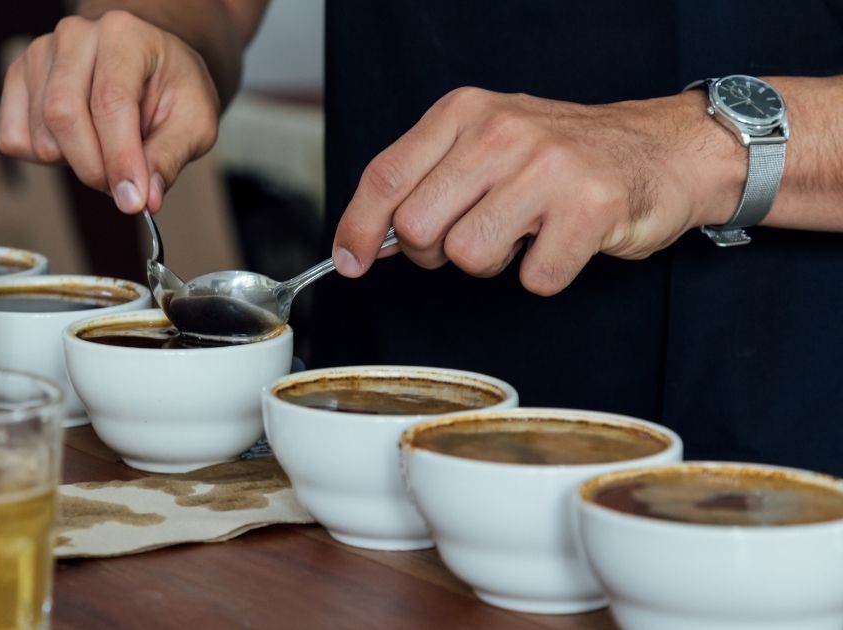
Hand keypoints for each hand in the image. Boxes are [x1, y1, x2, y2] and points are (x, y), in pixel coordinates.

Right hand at [0, 10, 220, 212]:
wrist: (147, 65)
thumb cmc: (170, 88)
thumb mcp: (194, 121)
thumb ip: (169, 158)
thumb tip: (146, 198)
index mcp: (124, 35)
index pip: (110, 101)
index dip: (120, 159)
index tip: (133, 200)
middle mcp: (75, 35)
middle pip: (63, 116)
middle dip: (94, 168)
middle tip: (122, 186)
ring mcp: (39, 54)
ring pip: (40, 136)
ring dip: (74, 163)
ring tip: (106, 148)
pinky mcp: (17, 80)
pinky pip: (15, 139)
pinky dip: (46, 157)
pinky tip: (76, 141)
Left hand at [332, 87, 742, 294]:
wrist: (663, 149)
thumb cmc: (562, 157)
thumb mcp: (484, 144)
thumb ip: (426, 180)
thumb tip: (367, 240)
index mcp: (465, 112)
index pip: (386, 176)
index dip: (358, 228)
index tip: (351, 261)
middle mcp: (501, 132)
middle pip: (418, 226)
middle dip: (436, 250)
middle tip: (475, 233)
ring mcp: (547, 167)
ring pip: (468, 255)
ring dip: (494, 262)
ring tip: (525, 231)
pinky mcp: (590, 207)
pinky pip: (533, 279)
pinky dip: (545, 274)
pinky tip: (562, 242)